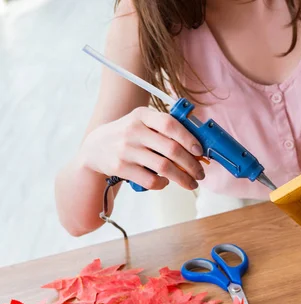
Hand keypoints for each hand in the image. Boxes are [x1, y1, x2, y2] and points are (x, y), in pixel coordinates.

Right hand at [78, 107, 204, 189]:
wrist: (94, 148)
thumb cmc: (128, 135)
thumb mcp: (142, 123)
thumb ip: (165, 129)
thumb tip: (197, 147)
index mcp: (142, 115)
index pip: (170, 124)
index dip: (189, 139)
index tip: (200, 152)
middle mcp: (133, 130)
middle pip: (171, 149)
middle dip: (191, 164)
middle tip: (200, 173)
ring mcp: (126, 149)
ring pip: (163, 167)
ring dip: (183, 178)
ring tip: (191, 183)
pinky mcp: (120, 167)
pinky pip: (150, 180)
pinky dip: (162, 184)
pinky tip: (166, 182)